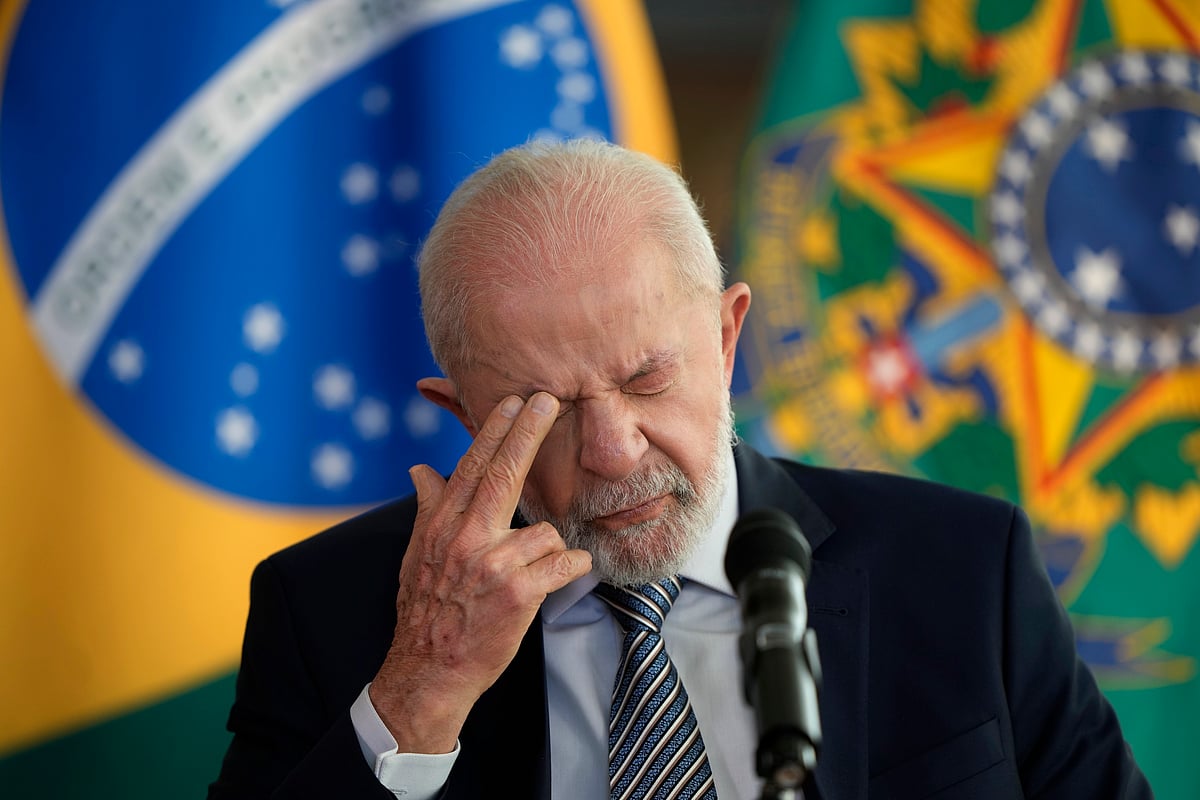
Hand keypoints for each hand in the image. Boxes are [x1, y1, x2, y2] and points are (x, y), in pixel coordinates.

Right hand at [369, 392, 591, 752]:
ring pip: (545, 531)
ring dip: (549, 548)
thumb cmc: (427, 611)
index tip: (512, 401)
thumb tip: (421, 469)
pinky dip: (573, 567)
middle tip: (549, 401)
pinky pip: (565, 563)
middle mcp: (466, 539)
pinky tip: (566, 573)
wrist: (429, 671)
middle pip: (504, 474)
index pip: (471, 467)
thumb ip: (427, 508)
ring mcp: (493, 565)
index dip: (494, 431)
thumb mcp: (417, 556)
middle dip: (528, 432)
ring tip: (532, 572)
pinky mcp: (519, 593)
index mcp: (442, 526)